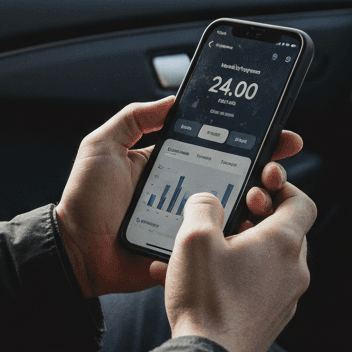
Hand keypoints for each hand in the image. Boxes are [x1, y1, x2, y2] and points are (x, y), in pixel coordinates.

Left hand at [55, 97, 302, 298]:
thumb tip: (171, 100)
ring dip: (258, 202)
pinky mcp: (189, 251)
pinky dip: (241, 237)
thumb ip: (133, 118)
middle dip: (266, 171)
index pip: (217, 149)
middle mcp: (186, 192)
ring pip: (237, 212)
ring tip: (263, 195)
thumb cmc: (84, 200)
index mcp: (170, 165)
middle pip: (237, 179)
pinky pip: (221, 245)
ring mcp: (190, 222)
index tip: (277, 134)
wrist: (75, 252)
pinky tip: (254, 226)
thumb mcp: (102, 146)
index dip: (249, 140)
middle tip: (275, 169)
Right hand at [151, 180, 315, 351]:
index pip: (301, 202)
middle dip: (256, 217)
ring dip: (243, 246)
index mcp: (283, 243)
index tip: (254, 187)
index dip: (281, 188)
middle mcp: (293, 270)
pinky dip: (237, 275)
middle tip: (227, 216)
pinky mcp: (270, 320)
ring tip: (205, 251)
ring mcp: (285, 298)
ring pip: (269, 259)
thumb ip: (203, 206)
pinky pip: (258, 286)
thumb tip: (209, 201)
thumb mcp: (194, 238)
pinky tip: (200, 280)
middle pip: (285, 230)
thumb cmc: (206, 298)